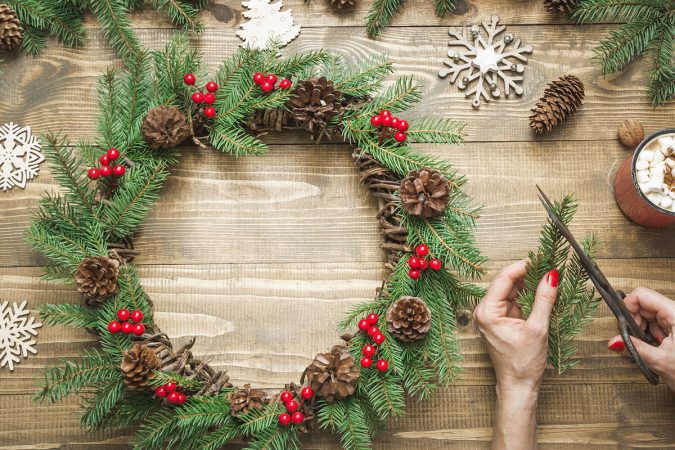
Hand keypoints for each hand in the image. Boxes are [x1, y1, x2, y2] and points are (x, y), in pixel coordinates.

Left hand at [474, 259, 558, 392]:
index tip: (541, 258)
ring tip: (549, 275)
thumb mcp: (537, 328)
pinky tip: (542, 291)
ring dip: (529, 284)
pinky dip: (528, 296)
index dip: (523, 266)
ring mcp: (493, 315)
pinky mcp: (501, 320)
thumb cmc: (523, 363)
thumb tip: (551, 275)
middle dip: (527, 273)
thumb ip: (543, 300)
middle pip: (506, 282)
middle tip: (548, 264)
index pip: (503, 278)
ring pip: (512, 290)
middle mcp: (485, 310)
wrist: (518, 386)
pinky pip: (514, 301)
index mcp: (487, 311)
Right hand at [607, 287, 674, 390]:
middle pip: (644, 305)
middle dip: (633, 321)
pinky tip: (652, 349)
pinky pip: (656, 326)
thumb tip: (614, 342)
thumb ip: (636, 349)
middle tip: (630, 339)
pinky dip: (649, 336)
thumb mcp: (662, 362)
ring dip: (641, 331)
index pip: (643, 295)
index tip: (622, 323)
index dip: (628, 306)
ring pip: (649, 316)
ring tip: (645, 347)